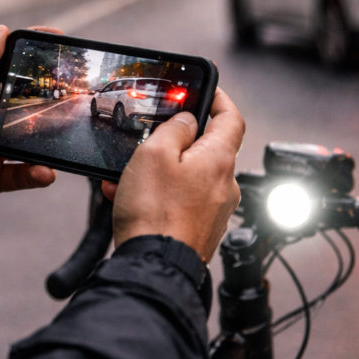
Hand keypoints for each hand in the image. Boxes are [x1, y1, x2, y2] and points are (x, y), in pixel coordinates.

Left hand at [0, 25, 56, 226]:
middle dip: (50, 94)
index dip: (31, 49)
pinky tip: (45, 171)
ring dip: (48, 137)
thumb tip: (0, 31)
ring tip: (64, 136)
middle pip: (25, 97)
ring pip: (30, 136)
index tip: (59, 39)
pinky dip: (36, 173)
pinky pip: (22, 172)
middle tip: (75, 91)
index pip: (5, 59)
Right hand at [102, 89, 244, 262]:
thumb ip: (174, 129)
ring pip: (187, 177)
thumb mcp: (154, 154)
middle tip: (150, 137)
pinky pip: (179, 201)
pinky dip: (157, 194)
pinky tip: (127, 198)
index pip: (231, 118)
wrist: (154, 267)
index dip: (219, 99)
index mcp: (219, 160)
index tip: (206, 91)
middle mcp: (225, 185)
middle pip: (206, 148)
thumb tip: (187, 121)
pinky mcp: (199, 230)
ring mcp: (214, 210)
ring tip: (126, 176)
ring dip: (158, 171)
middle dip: (176, 140)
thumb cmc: (155, 214)